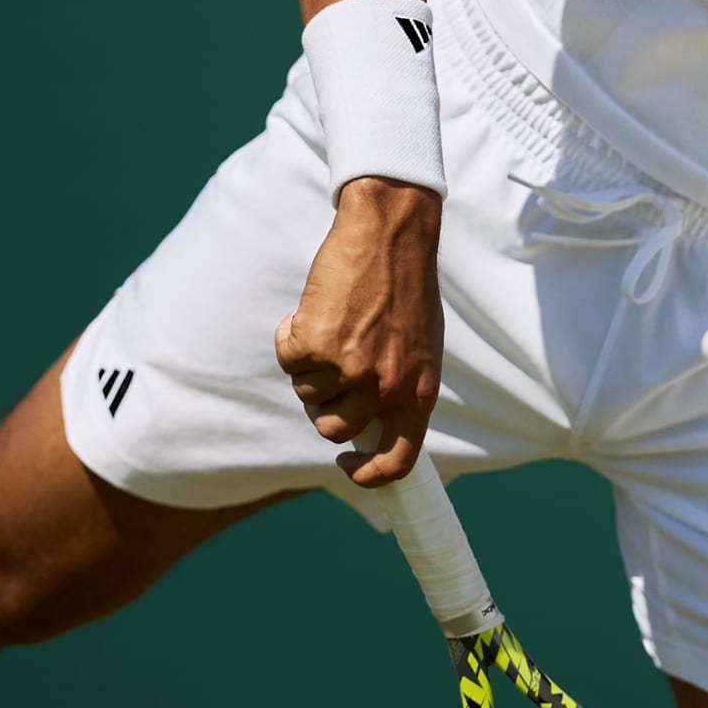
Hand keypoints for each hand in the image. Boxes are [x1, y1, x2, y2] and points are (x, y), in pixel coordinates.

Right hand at [275, 177, 442, 488]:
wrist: (389, 232)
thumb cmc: (405, 284)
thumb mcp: (419, 345)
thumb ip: (400, 385)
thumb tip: (370, 421)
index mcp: (418, 392)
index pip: (398, 462)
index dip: (368, 475)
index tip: (346, 463)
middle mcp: (384, 388)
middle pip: (334, 429)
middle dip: (323, 403)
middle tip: (327, 365)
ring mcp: (348, 370)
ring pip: (307, 393)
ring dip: (308, 364)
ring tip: (328, 323)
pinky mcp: (315, 345)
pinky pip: (288, 358)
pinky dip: (290, 335)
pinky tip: (310, 309)